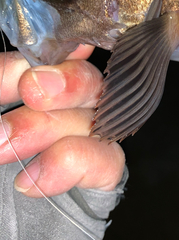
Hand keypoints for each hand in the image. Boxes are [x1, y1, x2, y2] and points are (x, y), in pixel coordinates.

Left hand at [0, 46, 124, 197]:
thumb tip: (21, 63)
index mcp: (26, 103)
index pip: (55, 64)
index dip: (54, 53)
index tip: (28, 65)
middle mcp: (58, 122)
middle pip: (87, 80)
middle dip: (60, 81)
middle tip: (28, 91)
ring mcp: (79, 151)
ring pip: (94, 114)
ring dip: (49, 125)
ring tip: (2, 146)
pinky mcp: (96, 186)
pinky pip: (106, 159)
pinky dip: (72, 161)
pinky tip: (31, 182)